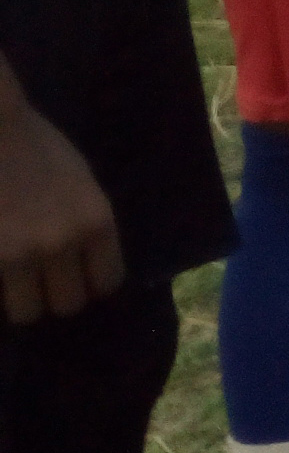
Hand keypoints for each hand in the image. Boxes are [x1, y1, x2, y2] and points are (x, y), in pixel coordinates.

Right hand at [0, 100, 122, 323]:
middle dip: (57, 296)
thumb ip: (88, 225)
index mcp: (95, 222)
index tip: (80, 278)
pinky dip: (0, 288)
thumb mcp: (82, 184)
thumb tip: (88, 265)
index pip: (107, 282)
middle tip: (44, 283)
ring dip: (23, 300)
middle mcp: (62, 244)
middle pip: (69, 304)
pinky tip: (1, 271)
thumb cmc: (39, 149)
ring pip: (28, 312)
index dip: (92, 283)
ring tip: (16, 282)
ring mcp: (18, 254)